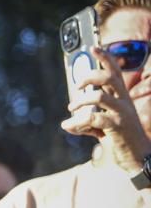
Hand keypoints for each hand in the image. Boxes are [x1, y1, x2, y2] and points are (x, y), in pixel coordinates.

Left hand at [62, 46, 150, 171]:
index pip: (116, 72)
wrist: (140, 160)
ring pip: (98, 96)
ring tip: (71, 110)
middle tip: (77, 87)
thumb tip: (66, 124)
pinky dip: (77, 123)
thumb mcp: (103, 128)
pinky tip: (69, 127)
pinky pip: (93, 118)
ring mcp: (122, 114)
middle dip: (89, 77)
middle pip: (108, 78)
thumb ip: (86, 123)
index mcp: (122, 99)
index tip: (93, 47)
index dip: (105, 58)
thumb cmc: (122, 141)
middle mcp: (124, 102)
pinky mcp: (118, 126)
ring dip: (79, 102)